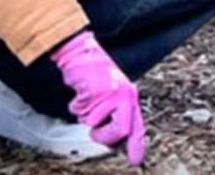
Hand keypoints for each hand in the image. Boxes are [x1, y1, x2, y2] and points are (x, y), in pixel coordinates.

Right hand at [50, 31, 144, 164]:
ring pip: (93, 122)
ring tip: (87, 97)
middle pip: (119, 132)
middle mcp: (125, 95)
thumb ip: (117, 115)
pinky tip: (81, 92)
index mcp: (131, 97)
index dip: (137, 145)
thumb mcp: (113, 94)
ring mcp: (111, 93)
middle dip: (103, 135)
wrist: (81, 53)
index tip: (136, 161)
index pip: (138, 126)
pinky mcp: (96, 90)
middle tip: (96, 128)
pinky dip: (76, 105)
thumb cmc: (94, 75)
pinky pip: (80, 110)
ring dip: (84, 114)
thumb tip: (115, 142)